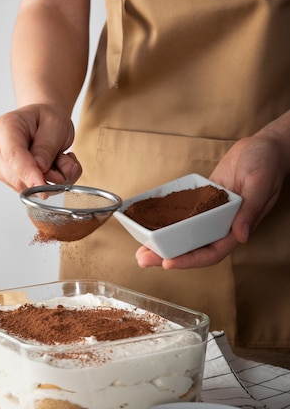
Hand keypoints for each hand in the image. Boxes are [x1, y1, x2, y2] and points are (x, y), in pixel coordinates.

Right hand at [0, 103, 81, 191]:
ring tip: (59, 159)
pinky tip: (52, 167)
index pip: (12, 155)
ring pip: (23, 186)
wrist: (42, 121)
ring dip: (48, 180)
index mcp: (5, 127)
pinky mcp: (6, 177)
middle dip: (44, 178)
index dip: (27, 173)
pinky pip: (28, 189)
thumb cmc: (47, 119)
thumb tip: (40, 169)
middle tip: (66, 162)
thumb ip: (47, 148)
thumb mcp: (56, 126)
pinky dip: (45, 183)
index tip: (42, 185)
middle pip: (15, 176)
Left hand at [136, 132, 285, 269]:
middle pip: (193, 248)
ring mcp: (210, 214)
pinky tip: (149, 224)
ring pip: (184, 235)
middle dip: (168, 256)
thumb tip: (240, 235)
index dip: (190, 260)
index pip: (212, 252)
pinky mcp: (201, 201)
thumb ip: (251, 210)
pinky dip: (167, 221)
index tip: (168, 262)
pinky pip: (183, 215)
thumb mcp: (260, 184)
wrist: (262, 146)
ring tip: (141, 250)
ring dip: (163, 243)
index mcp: (237, 226)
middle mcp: (222, 225)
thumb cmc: (267, 164)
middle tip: (143, 260)